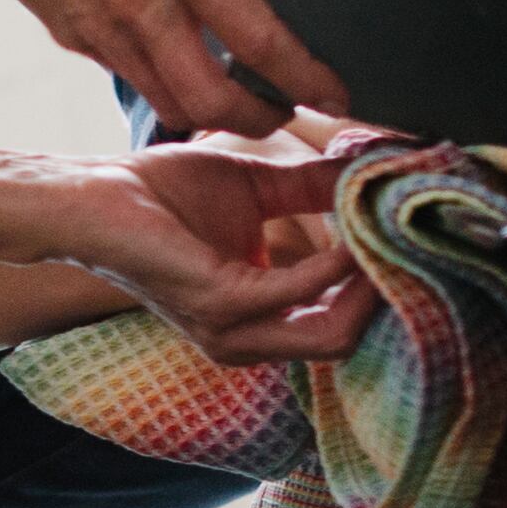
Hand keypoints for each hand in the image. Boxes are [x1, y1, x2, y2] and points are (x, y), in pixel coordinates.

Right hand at [0, 0, 344, 137]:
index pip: (261, 42)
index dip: (307, 78)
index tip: (334, 93)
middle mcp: (146, 8)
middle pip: (215, 106)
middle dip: (260, 123)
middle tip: (286, 113)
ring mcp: (106, 32)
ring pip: (171, 106)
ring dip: (212, 115)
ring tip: (239, 99)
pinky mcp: (76, 38)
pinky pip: (133, 77)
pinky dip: (166, 86)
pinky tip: (180, 62)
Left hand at [0, 141, 373, 367]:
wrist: (95, 193)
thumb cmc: (161, 194)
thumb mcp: (257, 187)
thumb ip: (313, 187)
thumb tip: (371, 168)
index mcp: (259, 318)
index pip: (343, 322)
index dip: (382, 279)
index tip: (409, 229)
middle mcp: (248, 338)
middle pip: (349, 339)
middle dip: (389, 289)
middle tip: (411, 232)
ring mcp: (234, 329)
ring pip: (335, 332)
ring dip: (370, 278)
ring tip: (386, 227)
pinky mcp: (220, 304)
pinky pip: (300, 292)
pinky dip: (334, 261)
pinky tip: (346, 226)